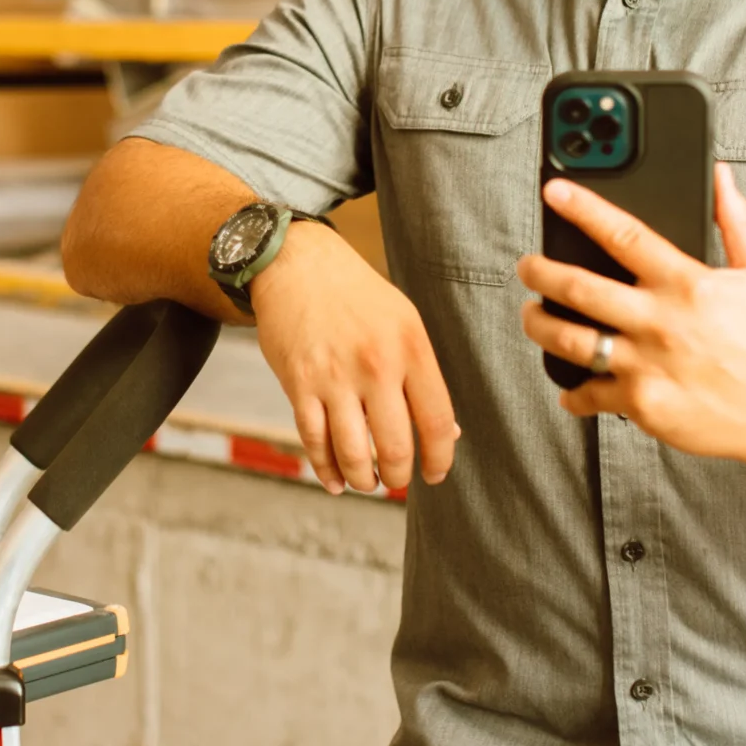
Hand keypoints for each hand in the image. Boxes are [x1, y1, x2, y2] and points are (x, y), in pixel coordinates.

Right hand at [253, 221, 459, 495]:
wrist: (297, 264)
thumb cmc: (356, 294)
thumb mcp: (403, 321)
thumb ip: (423, 375)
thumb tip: (449, 432)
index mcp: (410, 347)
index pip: (437, 420)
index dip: (440, 458)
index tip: (435, 474)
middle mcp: (376, 364)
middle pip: (396, 446)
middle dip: (399, 476)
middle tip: (396, 481)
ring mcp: (335, 377)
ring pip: (353, 452)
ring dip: (364, 479)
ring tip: (368, 482)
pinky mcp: (299, 385)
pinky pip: (315, 442)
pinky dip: (326, 469)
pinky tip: (336, 480)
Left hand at [518, 164, 745, 468]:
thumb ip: (737, 222)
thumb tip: (721, 177)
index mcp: (686, 284)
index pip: (624, 235)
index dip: (583, 209)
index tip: (556, 192)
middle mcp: (660, 322)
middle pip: (579, 287)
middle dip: (540, 271)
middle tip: (528, 266)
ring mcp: (646, 365)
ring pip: (570, 339)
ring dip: (539, 324)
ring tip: (531, 315)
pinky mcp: (642, 404)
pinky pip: (590, 393)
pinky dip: (573, 391)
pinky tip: (570, 385)